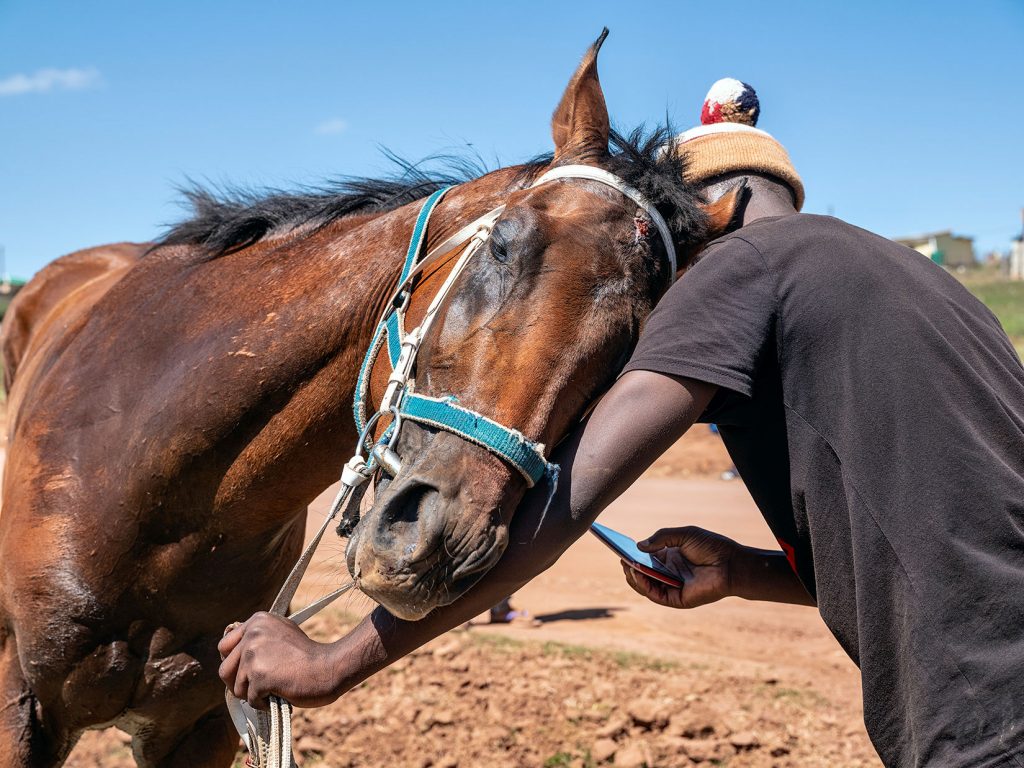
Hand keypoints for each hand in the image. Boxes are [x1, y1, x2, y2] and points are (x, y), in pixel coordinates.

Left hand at [218, 612, 339, 708]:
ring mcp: (254, 654)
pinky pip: (250, 700)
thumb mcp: (282, 633)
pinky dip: (263, 703)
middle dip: (239, 683)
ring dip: (253, 695)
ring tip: (273, 689)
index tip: (248, 672)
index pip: (224, 646)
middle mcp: (252, 634)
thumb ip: (258, 638)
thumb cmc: (309, 655)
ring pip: (236, 687)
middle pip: (225, 669)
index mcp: (257, 620)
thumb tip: (231, 656)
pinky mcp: (260, 675)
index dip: (234, 664)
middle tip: (257, 688)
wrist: (330, 666)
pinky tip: (279, 695)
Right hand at [621, 526, 740, 608]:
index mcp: (670, 557)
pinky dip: (644, 586)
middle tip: (620, 557)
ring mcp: (672, 586)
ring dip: (634, 577)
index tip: (620, 548)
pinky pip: (656, 595)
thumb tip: (638, 546)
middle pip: (643, 573)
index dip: (633, 554)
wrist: (731, 563)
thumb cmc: (711, 547)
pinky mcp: (677, 599)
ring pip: (646, 586)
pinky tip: (638, 575)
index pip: (646, 558)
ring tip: (626, 566)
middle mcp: (669, 572)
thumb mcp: (684, 535)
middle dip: (630, 566)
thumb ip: (661, 538)